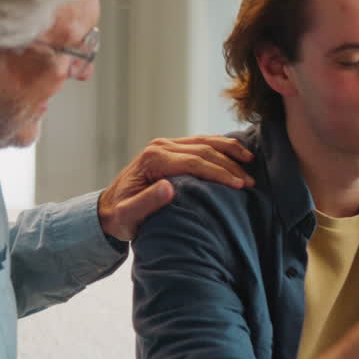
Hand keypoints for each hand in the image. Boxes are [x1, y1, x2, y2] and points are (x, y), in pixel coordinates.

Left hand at [99, 136, 254, 240]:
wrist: (107, 209)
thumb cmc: (118, 216)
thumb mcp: (127, 216)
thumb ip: (146, 203)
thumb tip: (168, 188)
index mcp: (152, 159)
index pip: (194, 161)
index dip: (218, 172)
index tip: (239, 185)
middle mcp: (160, 147)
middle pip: (203, 150)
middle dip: (229, 165)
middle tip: (250, 182)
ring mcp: (165, 145)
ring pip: (204, 141)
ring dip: (229, 150)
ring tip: (250, 162)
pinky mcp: (170, 149)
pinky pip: (200, 143)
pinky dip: (220, 147)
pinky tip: (235, 154)